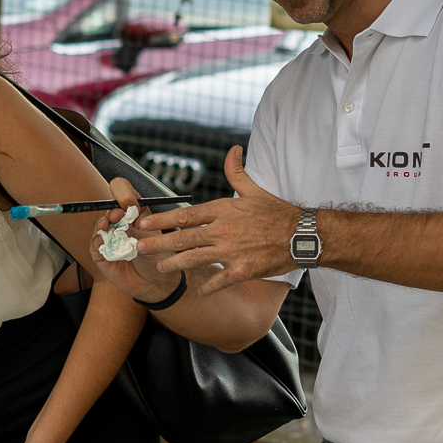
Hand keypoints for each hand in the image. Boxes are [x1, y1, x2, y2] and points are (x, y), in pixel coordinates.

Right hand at [88, 177, 182, 303]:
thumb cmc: (158, 258)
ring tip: (107, 224)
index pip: (124, 193)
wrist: (155, 283)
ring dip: (103, 222)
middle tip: (118, 214)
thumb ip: (142, 227)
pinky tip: (102, 240)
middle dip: (113, 209)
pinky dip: (97, 241)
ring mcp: (109, 237)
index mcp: (135, 213)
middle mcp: (120, 222)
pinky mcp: (101, 253)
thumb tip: (130, 214)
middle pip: (109, 207)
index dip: (123, 193)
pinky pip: (94, 244)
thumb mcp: (155, 240)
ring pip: (100, 224)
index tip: (129, 202)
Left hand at [134, 145, 300, 293]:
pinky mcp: (243, 269)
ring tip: (159, 267)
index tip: (145, 224)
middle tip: (138, 248)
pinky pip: (220, 280)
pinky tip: (198, 291)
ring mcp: (232, 251)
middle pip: (184, 238)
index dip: (163, 220)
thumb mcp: (255, 189)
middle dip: (158, 244)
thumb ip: (237, 172)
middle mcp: (223, 230)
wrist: (303, 234)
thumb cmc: (278, 212)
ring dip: (174, 263)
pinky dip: (208, 286)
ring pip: (195, 258)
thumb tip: (232, 150)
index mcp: (223, 210)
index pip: (186, 215)